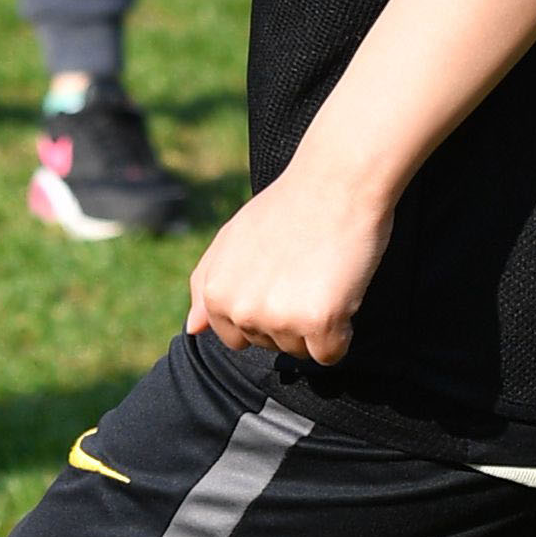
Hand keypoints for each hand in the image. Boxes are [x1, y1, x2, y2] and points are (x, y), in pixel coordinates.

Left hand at [186, 156, 389, 367]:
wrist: (337, 182)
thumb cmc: (287, 207)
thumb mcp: (231, 239)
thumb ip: (205, 284)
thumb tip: (192, 328)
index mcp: (215, 293)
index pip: (236, 338)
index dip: (263, 311)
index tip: (279, 279)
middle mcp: (240, 310)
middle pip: (270, 346)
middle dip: (290, 319)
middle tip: (304, 271)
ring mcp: (277, 317)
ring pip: (301, 352)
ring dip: (317, 324)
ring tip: (322, 275)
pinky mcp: (317, 322)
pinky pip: (331, 354)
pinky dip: (343, 332)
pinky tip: (341, 290)